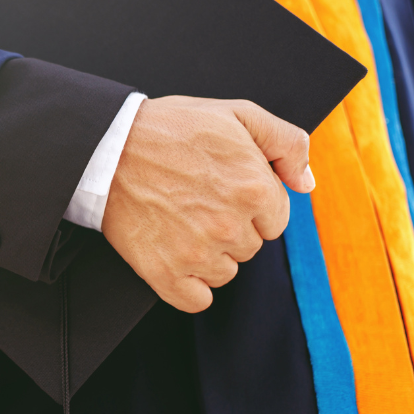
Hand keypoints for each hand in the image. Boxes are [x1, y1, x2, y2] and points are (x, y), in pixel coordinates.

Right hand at [101, 96, 314, 312]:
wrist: (106, 148)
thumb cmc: (169, 128)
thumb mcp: (236, 114)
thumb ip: (287, 143)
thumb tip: (307, 183)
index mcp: (255, 189)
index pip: (276, 219)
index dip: (252, 203)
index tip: (222, 188)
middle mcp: (230, 226)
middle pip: (251, 247)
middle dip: (231, 227)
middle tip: (197, 200)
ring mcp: (197, 254)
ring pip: (225, 271)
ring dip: (210, 255)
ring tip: (180, 222)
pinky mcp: (165, 274)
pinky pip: (197, 299)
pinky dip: (190, 285)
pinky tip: (176, 256)